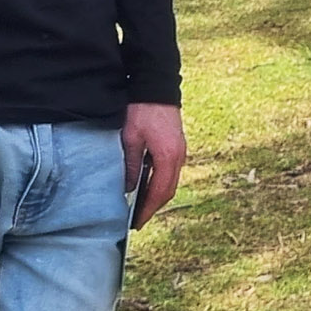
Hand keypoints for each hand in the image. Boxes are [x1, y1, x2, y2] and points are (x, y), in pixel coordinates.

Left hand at [122, 101, 185, 227]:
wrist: (156, 87)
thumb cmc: (143, 111)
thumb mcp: (130, 139)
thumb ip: (132, 166)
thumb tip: (129, 189)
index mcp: (168, 157)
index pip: (159, 192)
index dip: (148, 210)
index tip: (136, 223)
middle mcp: (179, 156)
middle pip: (168, 190)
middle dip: (153, 206)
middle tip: (138, 219)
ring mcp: (181, 151)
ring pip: (171, 181)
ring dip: (158, 195)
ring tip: (141, 206)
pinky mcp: (178, 145)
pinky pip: (171, 171)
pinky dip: (161, 183)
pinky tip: (148, 185)